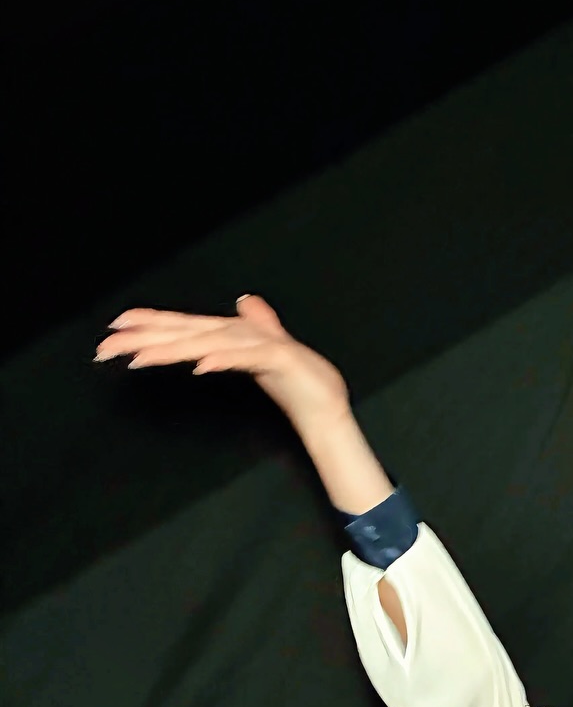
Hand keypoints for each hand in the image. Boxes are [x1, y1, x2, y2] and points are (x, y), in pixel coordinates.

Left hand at [95, 295, 349, 432]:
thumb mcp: (267, 355)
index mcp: (234, 336)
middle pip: (187, 332)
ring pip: (208, 343)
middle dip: (146, 338)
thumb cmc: (299, 383)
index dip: (150, 323)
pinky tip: (200, 365)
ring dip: (173, 348)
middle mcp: (242, 336)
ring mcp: (261, 347)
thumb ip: (255, 327)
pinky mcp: (280, 360)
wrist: (329, 405)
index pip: (184, 327)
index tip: (115, 328)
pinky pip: (246, 359)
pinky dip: (223, 359)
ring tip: (140, 357)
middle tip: (109, 345)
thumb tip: (244, 301)